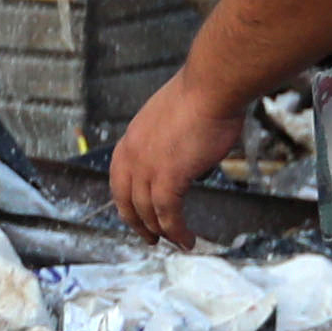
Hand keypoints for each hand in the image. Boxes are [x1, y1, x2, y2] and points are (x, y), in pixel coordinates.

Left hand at [110, 66, 249, 247]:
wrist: (212, 87)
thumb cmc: (202, 95)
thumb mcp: (172, 117)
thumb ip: (168, 137)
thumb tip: (182, 150)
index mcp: (131, 138)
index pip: (120, 178)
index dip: (127, 200)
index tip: (136, 213)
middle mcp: (132, 154)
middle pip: (126, 199)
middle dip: (138, 223)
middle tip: (150, 237)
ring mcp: (147, 167)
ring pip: (147, 211)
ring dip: (161, 231)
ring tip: (175, 243)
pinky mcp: (168, 177)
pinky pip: (168, 214)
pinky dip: (176, 230)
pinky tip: (187, 239)